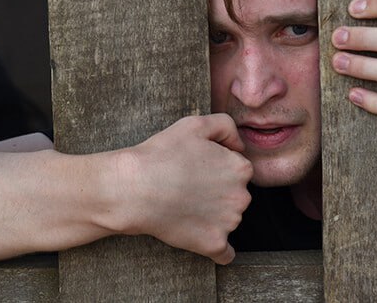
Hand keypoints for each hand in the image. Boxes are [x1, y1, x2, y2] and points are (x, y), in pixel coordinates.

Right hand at [119, 114, 252, 263]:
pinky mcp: (214, 244)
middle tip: (189, 188)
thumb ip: (225, 126)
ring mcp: (229, 223)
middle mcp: (242, 196)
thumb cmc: (162, 154)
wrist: (135, 188)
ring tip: (184, 206)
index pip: (238, 170)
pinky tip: (199, 235)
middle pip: (235, 195)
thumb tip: (239, 146)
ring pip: (228, 220)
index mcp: (240, 168)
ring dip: (213, 216)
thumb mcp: (195, 124)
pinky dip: (216, 247)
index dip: (216, 168)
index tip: (196, 170)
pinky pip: (225, 253)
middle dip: (218, 193)